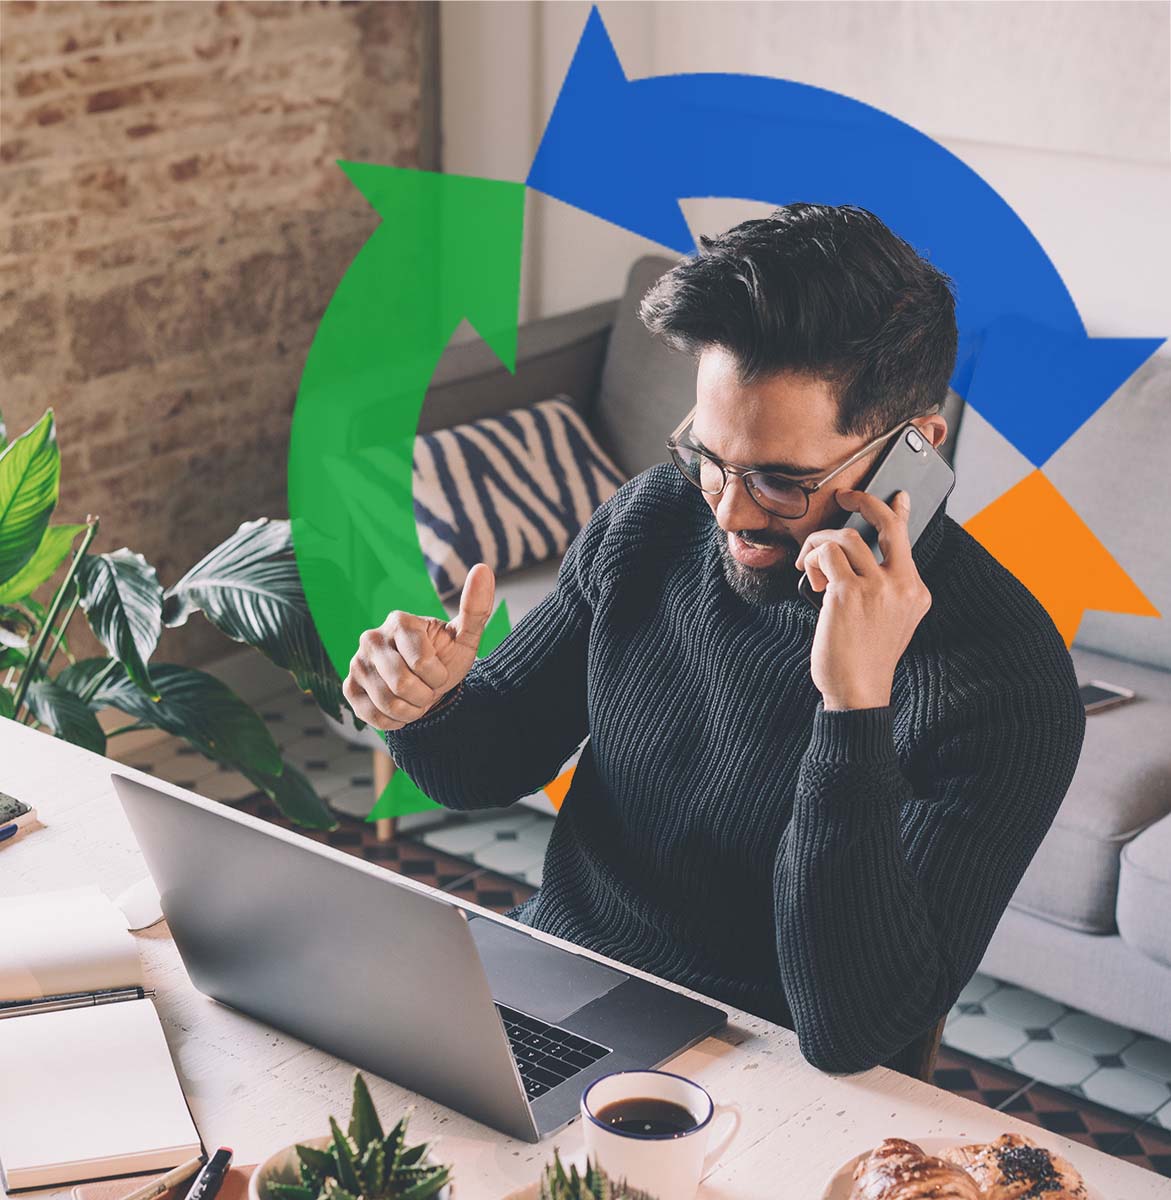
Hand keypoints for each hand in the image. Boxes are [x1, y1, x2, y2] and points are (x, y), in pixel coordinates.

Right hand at [342, 563, 495, 730]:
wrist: (428, 683)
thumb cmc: (446, 656)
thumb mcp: (465, 636)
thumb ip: (475, 607)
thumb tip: (483, 568)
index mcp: (399, 621)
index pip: (422, 663)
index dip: (438, 676)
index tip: (439, 670)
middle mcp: (371, 637)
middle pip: (402, 685)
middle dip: (425, 695)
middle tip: (428, 687)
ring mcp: (357, 662)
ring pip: (387, 703)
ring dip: (411, 710)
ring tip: (415, 697)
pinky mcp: (349, 687)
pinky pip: (373, 715)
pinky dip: (395, 720)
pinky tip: (400, 707)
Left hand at [795, 490, 931, 710]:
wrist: (858, 691)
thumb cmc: (864, 657)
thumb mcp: (888, 621)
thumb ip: (882, 589)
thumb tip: (853, 555)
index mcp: (916, 592)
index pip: (908, 540)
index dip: (900, 512)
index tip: (898, 495)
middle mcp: (903, 586)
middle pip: (887, 524)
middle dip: (864, 501)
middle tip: (845, 497)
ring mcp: (878, 588)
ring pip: (847, 536)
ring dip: (820, 543)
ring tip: (811, 564)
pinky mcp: (849, 593)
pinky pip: (826, 554)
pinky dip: (813, 559)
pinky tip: (810, 577)